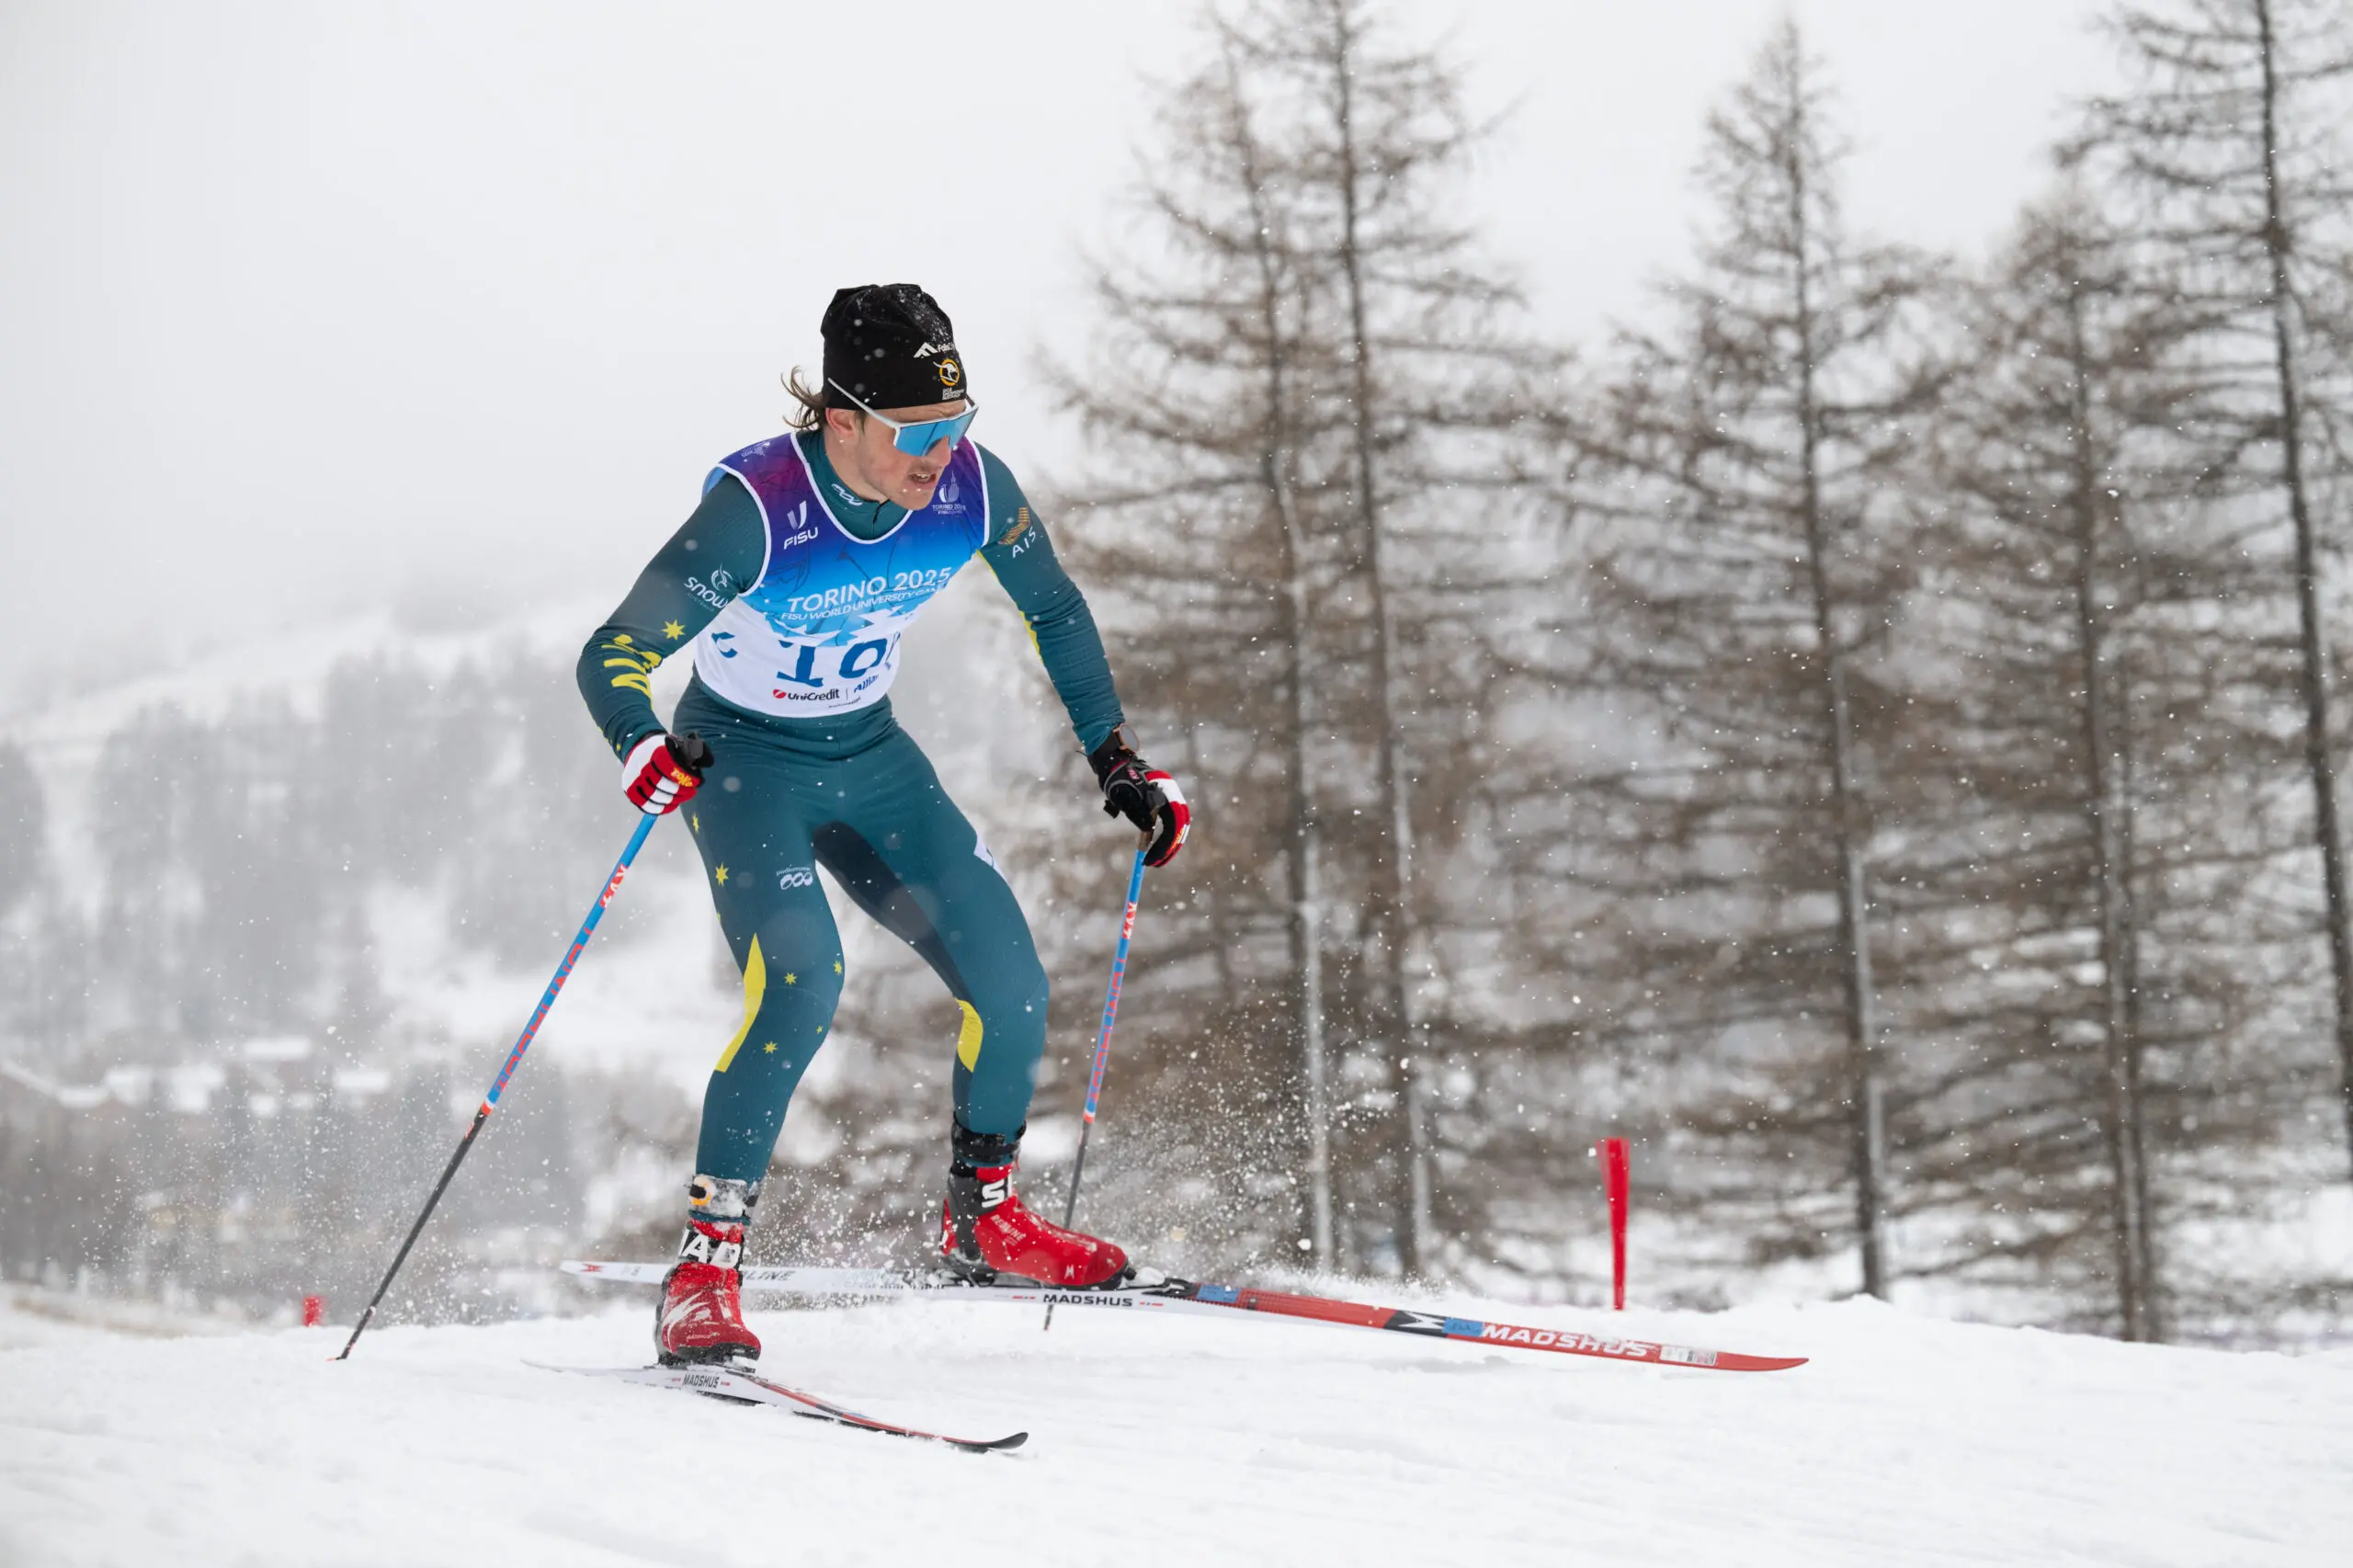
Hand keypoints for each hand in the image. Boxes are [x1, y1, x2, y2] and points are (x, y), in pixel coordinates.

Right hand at [623, 731, 711, 815]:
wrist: (641, 747)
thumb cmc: (667, 748)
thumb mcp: (682, 743)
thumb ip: (697, 751)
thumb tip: (708, 763)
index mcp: (655, 750)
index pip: (670, 767)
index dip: (686, 777)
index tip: (697, 781)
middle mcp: (641, 764)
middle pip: (661, 784)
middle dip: (681, 791)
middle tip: (692, 792)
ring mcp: (633, 778)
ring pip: (654, 797)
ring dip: (672, 801)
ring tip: (682, 797)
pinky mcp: (629, 789)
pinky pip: (645, 805)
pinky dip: (660, 809)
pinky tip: (671, 805)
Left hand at [1088, 729, 1189, 867]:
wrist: (1113, 761)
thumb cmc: (1116, 777)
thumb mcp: (1124, 797)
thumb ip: (1137, 814)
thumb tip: (1148, 835)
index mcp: (1165, 789)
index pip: (1173, 823)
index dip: (1164, 845)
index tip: (1151, 860)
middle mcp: (1171, 792)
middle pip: (1180, 826)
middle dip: (1169, 848)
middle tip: (1155, 864)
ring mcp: (1169, 795)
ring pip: (1177, 825)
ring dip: (1168, 844)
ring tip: (1154, 859)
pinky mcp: (1163, 800)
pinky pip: (1170, 821)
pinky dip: (1164, 836)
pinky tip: (1153, 846)